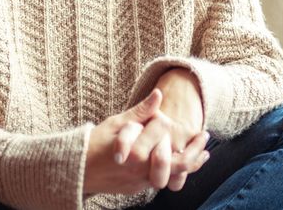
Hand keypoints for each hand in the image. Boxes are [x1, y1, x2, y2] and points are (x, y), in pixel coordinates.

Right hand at [84, 90, 210, 196]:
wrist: (77, 170)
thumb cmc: (94, 144)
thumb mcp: (117, 123)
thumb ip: (140, 111)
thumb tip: (159, 94)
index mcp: (137, 151)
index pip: (163, 133)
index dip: (165, 123)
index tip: (172, 118)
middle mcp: (142, 169)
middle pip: (179, 162)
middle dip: (194, 149)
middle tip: (205, 136)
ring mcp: (142, 181)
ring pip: (174, 175)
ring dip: (192, 162)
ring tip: (204, 153)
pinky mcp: (139, 187)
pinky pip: (164, 180)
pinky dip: (178, 171)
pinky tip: (185, 162)